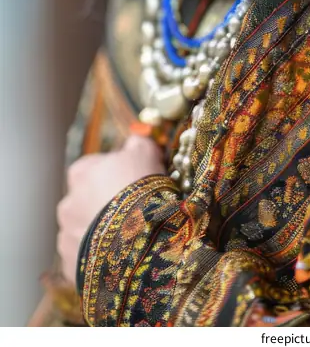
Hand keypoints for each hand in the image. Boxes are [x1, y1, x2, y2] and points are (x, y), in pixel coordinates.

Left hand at [57, 135, 164, 285]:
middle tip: (132, 211)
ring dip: (101, 233)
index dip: (115, 174)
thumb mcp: (145, 152)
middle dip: (104, 205)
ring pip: (85, 231)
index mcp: (80, 173)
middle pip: (87, 201)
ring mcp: (67, 237)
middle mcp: (67, 204)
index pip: (93, 168)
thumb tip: (137, 139)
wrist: (137, 239)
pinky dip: (100, 258)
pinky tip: (121, 257)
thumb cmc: (139, 187)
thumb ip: (138, 142)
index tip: (132, 181)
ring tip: (128, 238)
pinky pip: (87, 259)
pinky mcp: (72, 266)